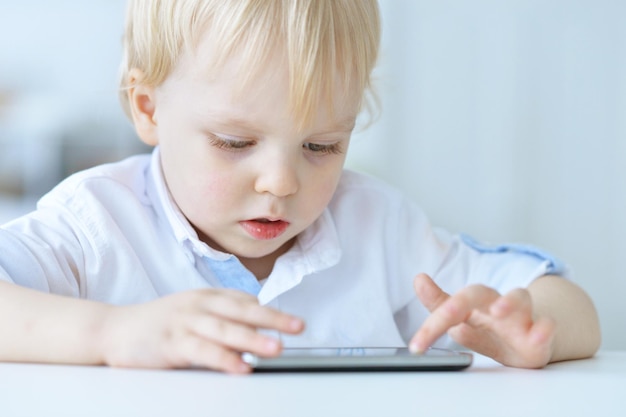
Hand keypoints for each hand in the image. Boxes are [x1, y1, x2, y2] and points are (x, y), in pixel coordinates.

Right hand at [100, 288, 303, 372]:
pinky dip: (223, 359)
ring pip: (225, 330)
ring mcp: (184, 322)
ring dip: (253, 339)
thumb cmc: (158, 323)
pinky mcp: (171, 343)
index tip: (292, 323)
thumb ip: (221, 316)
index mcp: (206, 296)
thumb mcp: (192, 311)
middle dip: (272, 319)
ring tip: (276, 348)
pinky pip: (202, 351)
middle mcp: (198, 305)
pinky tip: (240, 367)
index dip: (269, 313)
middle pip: (241, 311)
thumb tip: (254, 325)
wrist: (113, 329)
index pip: (244, 302)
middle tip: (298, 327)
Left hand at [409, 273, 554, 367]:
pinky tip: (537, 335)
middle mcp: (495, 305)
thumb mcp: (462, 320)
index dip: (432, 324)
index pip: (450, 304)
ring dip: (508, 302)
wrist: (530, 342)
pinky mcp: (541, 333)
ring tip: (498, 311)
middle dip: (461, 301)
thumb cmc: (491, 330)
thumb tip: (418, 279)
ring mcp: (520, 317)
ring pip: (519, 297)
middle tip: (447, 312)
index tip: (416, 346)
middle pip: (479, 292)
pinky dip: (544, 329)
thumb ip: (438, 303)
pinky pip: (547, 325)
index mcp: (473, 304)